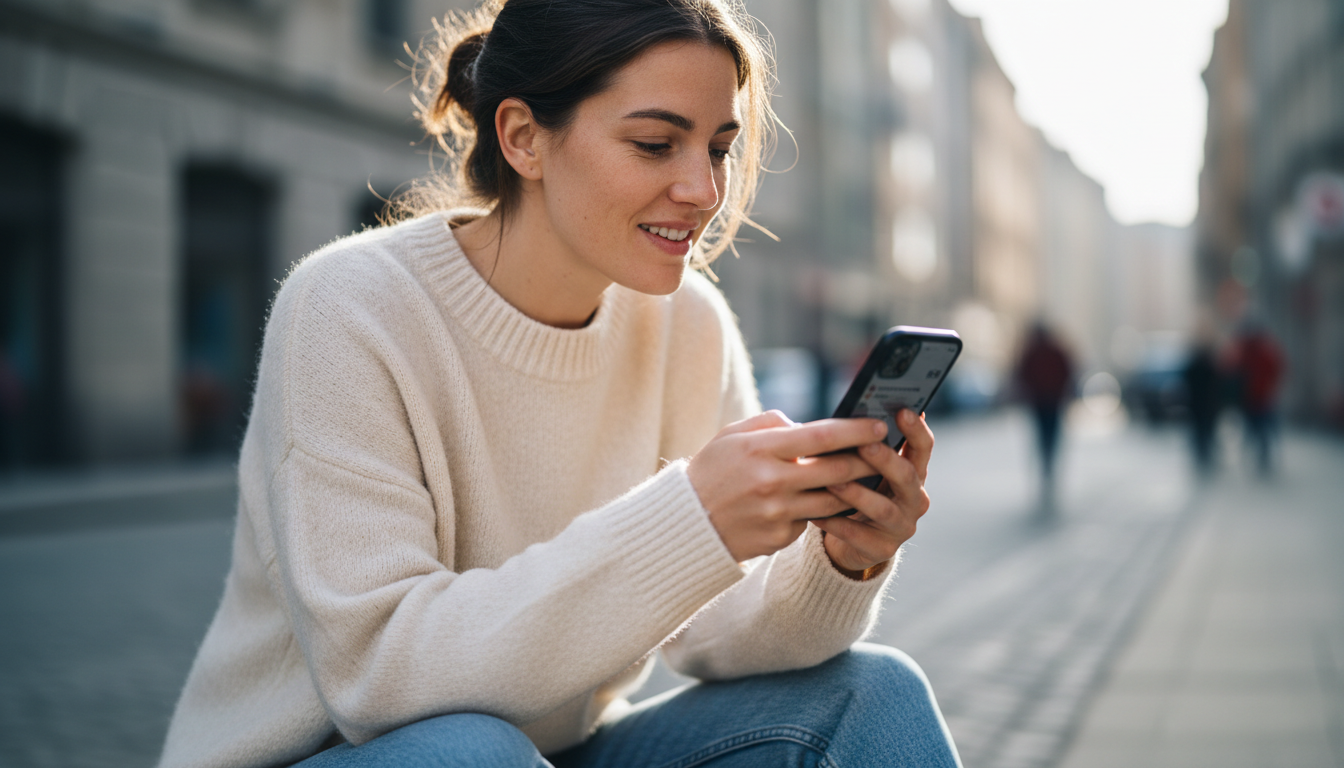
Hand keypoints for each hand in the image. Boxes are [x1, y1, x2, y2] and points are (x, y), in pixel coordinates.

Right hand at [687, 411, 889, 561]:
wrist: (686, 523)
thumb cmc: (712, 470)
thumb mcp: (732, 435)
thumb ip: (772, 423)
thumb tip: (809, 426)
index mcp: (760, 449)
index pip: (821, 436)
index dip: (855, 431)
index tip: (878, 426)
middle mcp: (771, 482)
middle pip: (837, 471)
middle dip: (867, 461)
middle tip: (883, 453)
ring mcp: (776, 514)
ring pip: (833, 501)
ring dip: (853, 490)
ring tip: (863, 478)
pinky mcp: (778, 538)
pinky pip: (809, 522)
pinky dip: (816, 511)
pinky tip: (816, 504)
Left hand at [811, 409, 933, 575]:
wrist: (853, 541)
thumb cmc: (858, 492)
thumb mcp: (866, 470)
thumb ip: (865, 447)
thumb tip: (851, 415)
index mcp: (913, 473)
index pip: (922, 448)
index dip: (916, 429)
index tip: (902, 410)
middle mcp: (914, 499)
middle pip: (907, 476)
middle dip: (886, 459)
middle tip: (865, 444)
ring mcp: (902, 526)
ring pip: (883, 508)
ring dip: (858, 493)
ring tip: (831, 481)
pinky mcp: (883, 549)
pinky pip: (858, 536)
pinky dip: (836, 523)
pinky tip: (815, 514)